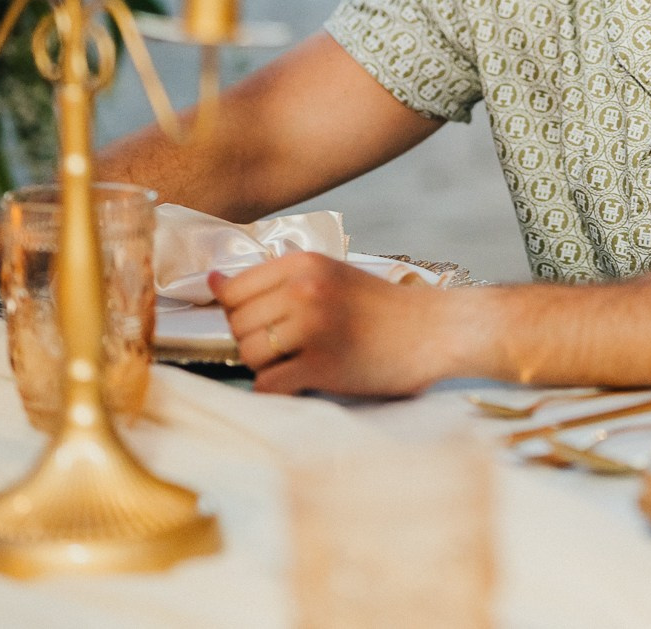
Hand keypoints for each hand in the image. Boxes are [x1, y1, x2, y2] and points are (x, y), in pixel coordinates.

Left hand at [210, 252, 452, 396]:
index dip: (239, 311)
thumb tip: (215, 284)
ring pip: (250, 353)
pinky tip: (302, 381)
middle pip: (238, 323)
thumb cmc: (384, 308)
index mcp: (304, 263)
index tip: (260, 322)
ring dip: (267, 365)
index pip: (234, 289)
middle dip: (254, 339)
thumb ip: (279, 279)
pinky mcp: (322, 365)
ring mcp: (312, 327)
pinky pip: (269, 384)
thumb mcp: (333, 274)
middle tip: (288, 346)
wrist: (435, 330)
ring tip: (299, 361)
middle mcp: (304, 290)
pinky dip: (278, 388)